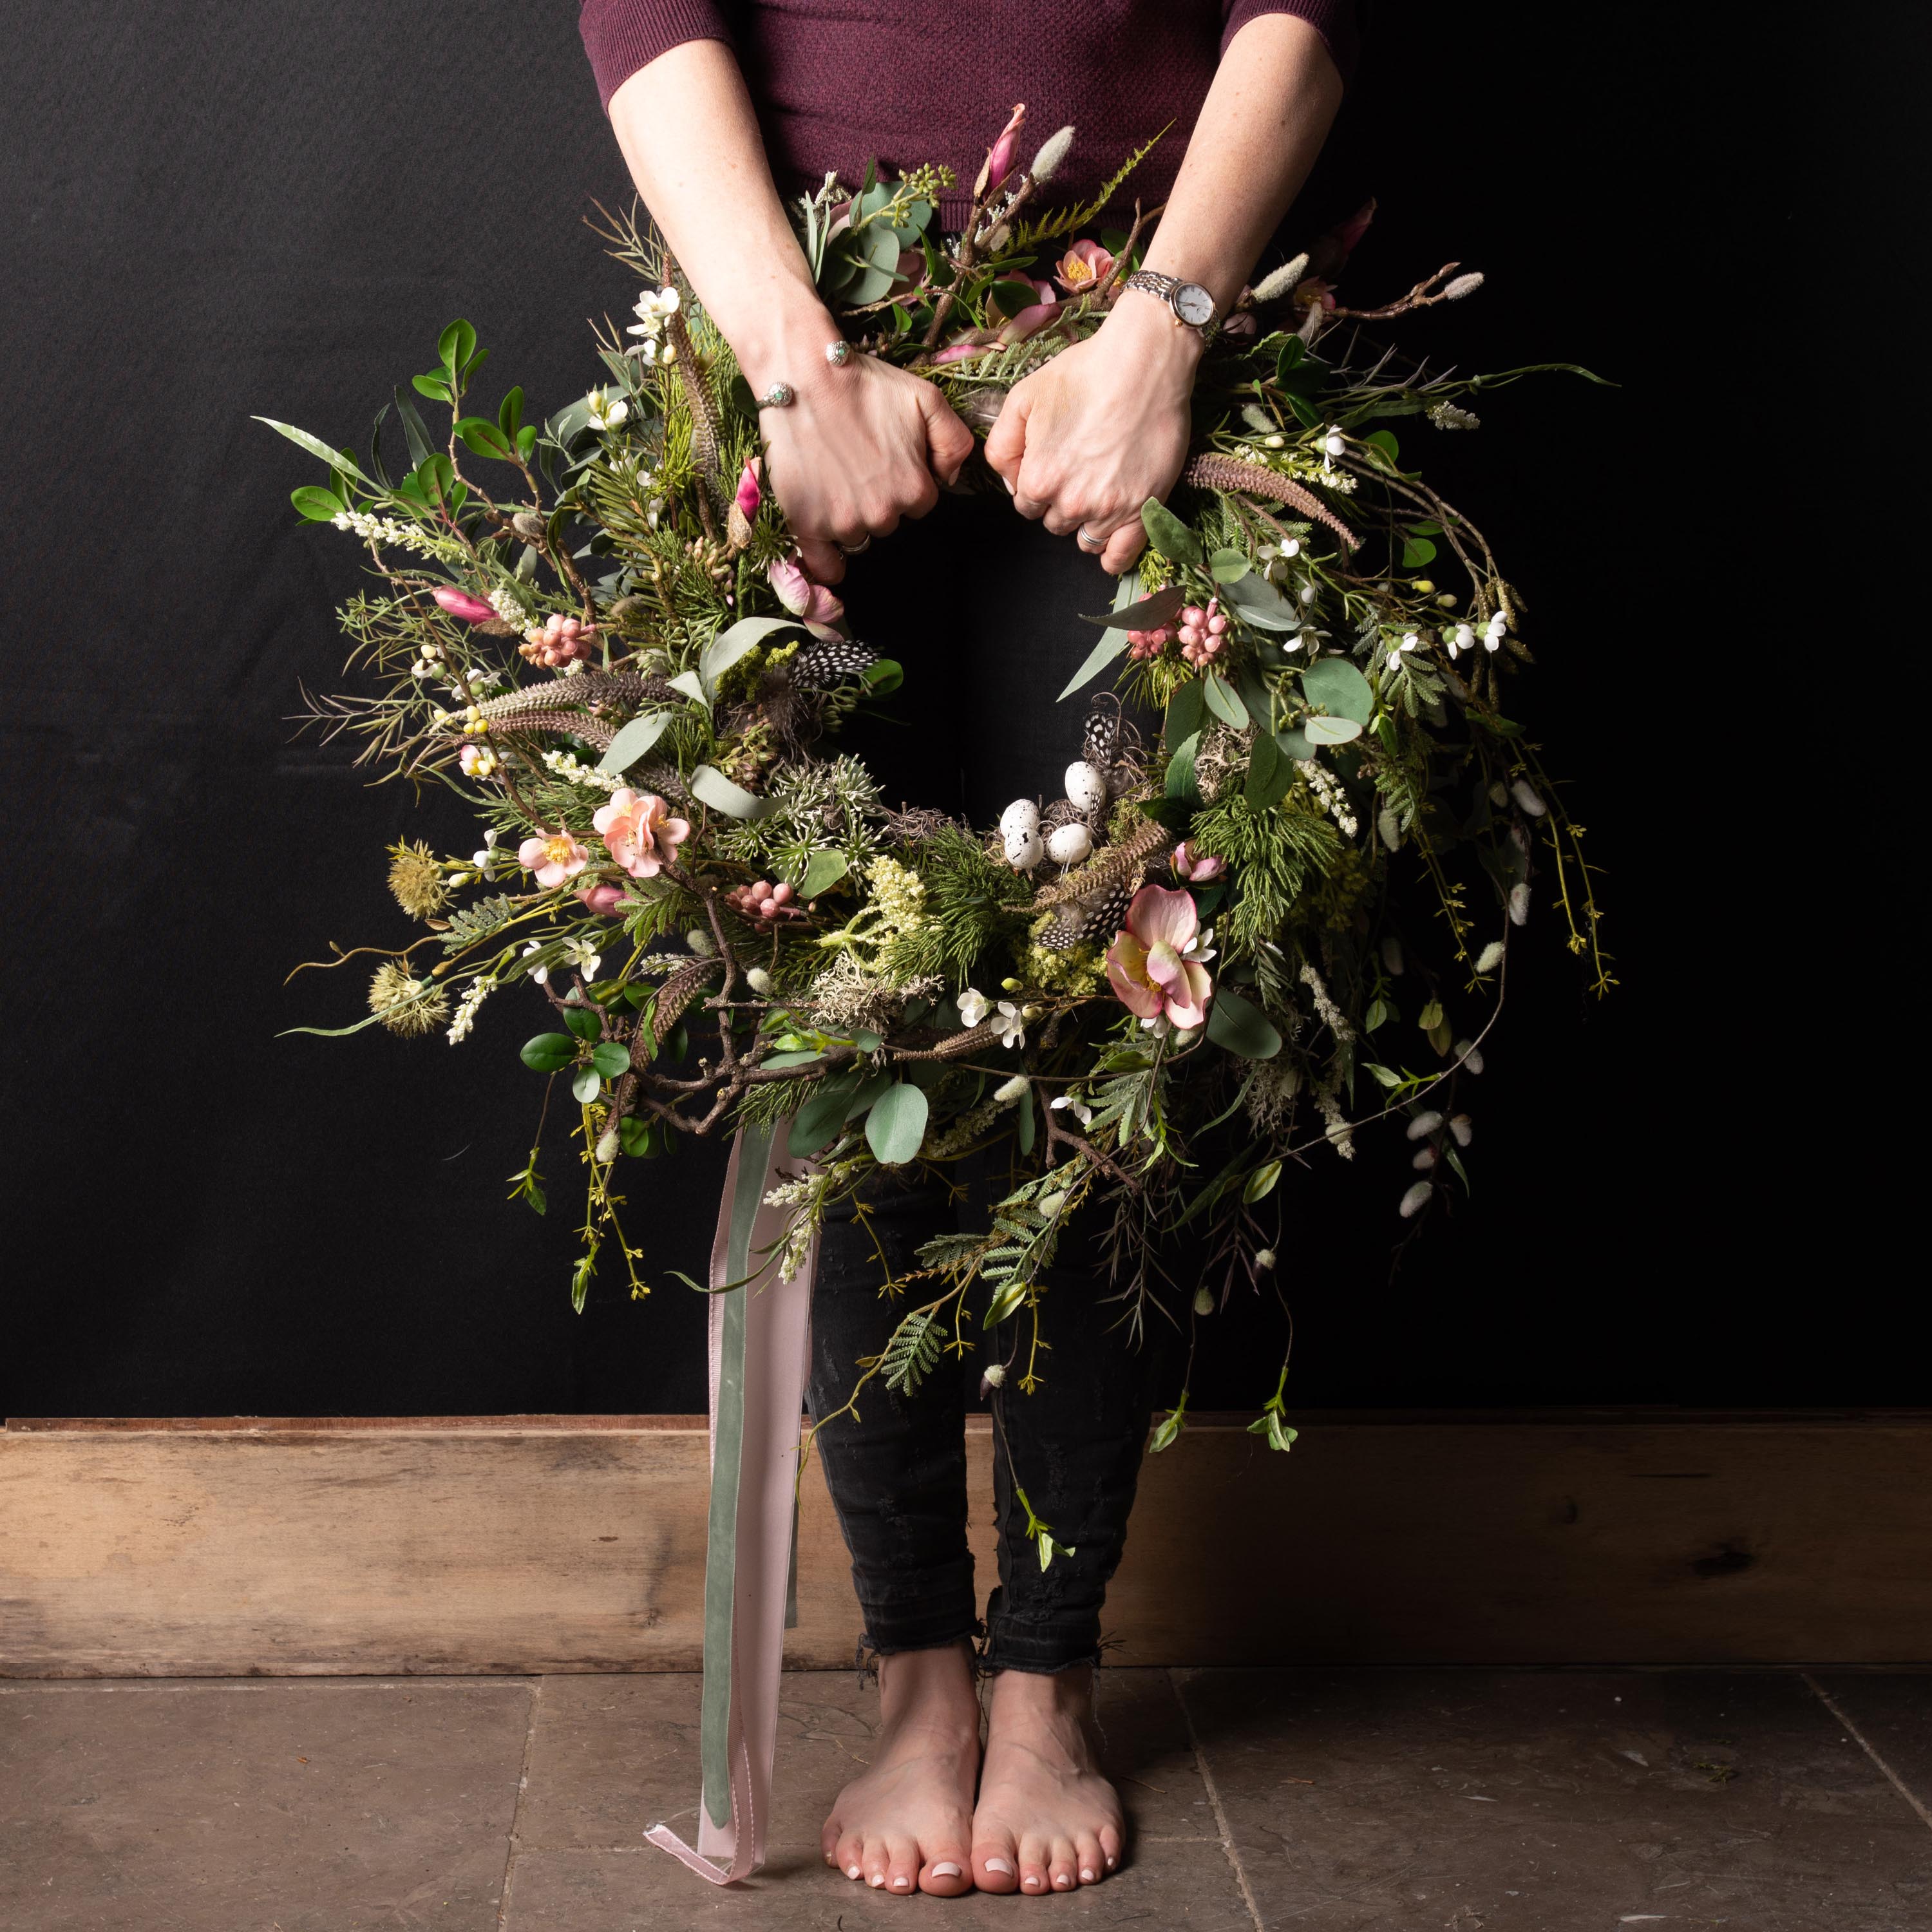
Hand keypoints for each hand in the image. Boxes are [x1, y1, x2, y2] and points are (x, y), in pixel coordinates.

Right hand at [753, 332, 974, 583]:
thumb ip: (954, 441)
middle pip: (888, 521)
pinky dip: (828, 563)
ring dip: (850, 515)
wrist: (803, 374)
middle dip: (877, 497)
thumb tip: (950, 478)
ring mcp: (843, 522)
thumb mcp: (927, 399)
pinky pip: (825, 566)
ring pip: (857, 535)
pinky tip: (828, 548)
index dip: (904, 481)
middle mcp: (882, 512)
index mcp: (914, 489)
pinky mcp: (806, 524)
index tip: (885, 460)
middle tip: (855, 461)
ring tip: (833, 475)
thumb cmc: (864, 384)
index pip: (919, 504)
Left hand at [983, 296, 1202, 573]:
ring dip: (1086, 521)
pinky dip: (1114, 556)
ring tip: (1099, 490)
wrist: (1144, 361)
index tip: (1053, 464)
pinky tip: (1111, 548)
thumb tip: (1008, 481)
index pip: (1026, 504)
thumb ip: (1001, 446)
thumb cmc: (1083, 373)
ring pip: (1086, 538)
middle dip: (1061, 501)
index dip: (1037, 484)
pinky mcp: (1144, 509)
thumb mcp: (1023, 398)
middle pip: (1055, 522)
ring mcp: (1109, 510)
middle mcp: (1071, 502)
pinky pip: (1123, 553)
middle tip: (1080, 468)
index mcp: (1038, 479)